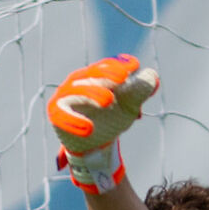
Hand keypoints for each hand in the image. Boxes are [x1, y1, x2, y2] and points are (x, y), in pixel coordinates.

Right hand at [47, 54, 159, 193]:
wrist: (96, 144)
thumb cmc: (112, 117)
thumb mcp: (130, 105)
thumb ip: (140, 90)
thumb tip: (152, 75)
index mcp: (95, 75)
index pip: (106, 66)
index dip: (119, 64)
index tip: (134, 66)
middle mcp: (78, 82)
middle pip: (91, 74)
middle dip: (107, 75)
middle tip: (123, 79)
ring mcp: (65, 97)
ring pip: (76, 90)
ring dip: (92, 93)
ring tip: (109, 101)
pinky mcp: (56, 114)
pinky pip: (62, 115)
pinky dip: (74, 121)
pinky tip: (89, 129)